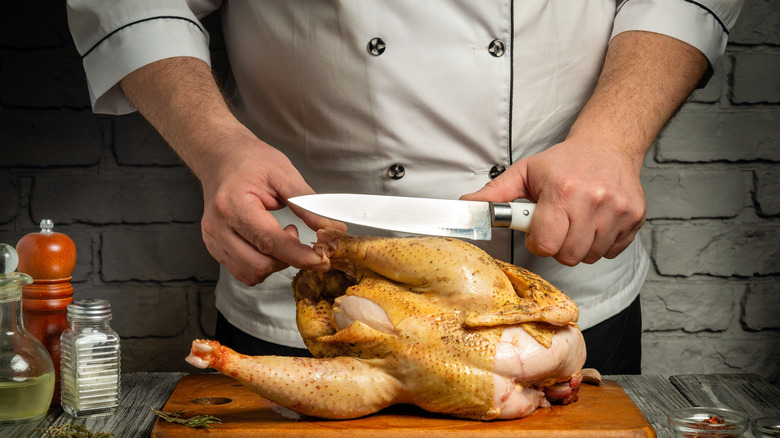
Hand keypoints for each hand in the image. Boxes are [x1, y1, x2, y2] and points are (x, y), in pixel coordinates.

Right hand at [197, 131, 345, 284]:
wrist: (221, 157)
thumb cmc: (251, 161)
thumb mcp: (284, 173)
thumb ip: (308, 204)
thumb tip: (332, 229)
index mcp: (233, 204)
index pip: (269, 241)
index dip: (299, 255)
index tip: (322, 259)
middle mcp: (218, 226)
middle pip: (259, 264)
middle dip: (288, 259)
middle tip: (295, 233)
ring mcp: (213, 239)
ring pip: (251, 274)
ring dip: (274, 263)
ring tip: (279, 235)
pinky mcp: (214, 248)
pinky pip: (243, 271)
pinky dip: (262, 264)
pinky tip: (267, 243)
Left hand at [461, 138, 645, 265]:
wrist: (609, 144)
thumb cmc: (564, 162)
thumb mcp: (525, 172)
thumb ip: (495, 195)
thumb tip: (466, 207)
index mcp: (563, 191)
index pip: (546, 243)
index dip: (537, 242)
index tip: (538, 230)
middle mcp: (593, 201)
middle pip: (568, 255)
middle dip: (557, 246)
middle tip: (556, 226)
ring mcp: (617, 211)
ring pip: (590, 256)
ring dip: (578, 246)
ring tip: (574, 222)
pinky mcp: (635, 218)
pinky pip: (612, 251)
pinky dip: (600, 244)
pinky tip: (594, 223)